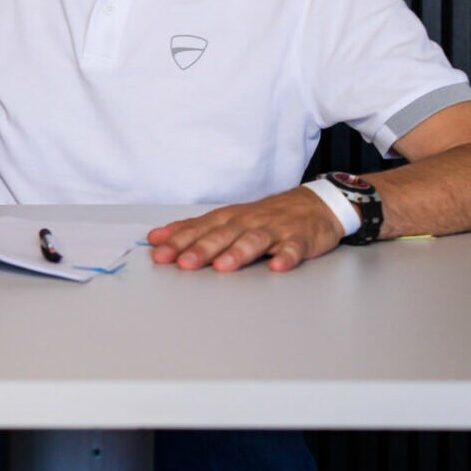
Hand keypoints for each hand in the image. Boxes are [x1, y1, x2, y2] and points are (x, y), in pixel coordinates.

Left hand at [146, 187, 345, 271]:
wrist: (314, 204)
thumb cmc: (264, 216)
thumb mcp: (227, 219)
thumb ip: (193, 230)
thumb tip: (156, 238)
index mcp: (229, 218)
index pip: (200, 228)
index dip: (179, 241)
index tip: (159, 254)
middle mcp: (248, 221)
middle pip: (223, 234)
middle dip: (202, 249)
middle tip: (183, 263)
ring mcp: (275, 229)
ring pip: (254, 240)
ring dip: (238, 253)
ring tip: (223, 266)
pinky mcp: (301, 238)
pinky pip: (294, 248)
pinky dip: (287, 257)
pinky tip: (278, 266)